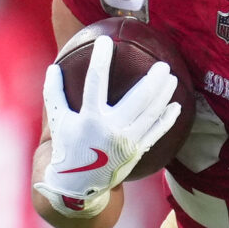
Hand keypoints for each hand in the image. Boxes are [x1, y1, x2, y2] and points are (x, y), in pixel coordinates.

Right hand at [33, 35, 178, 218]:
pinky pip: (157, 133)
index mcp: (90, 119)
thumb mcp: (57, 121)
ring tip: (172, 78)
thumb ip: (54, 93)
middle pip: (138, 99)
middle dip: (153, 80)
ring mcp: (127, 142)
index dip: (100, 60)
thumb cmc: (68, 147)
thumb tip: (52, 67)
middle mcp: (111, 130)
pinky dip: (167, 119)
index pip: (95, 82)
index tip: (105, 42)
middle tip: (162, 65)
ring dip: (164, 95)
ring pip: (151, 114)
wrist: (78, 185)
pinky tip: (176, 106)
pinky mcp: (136, 152)